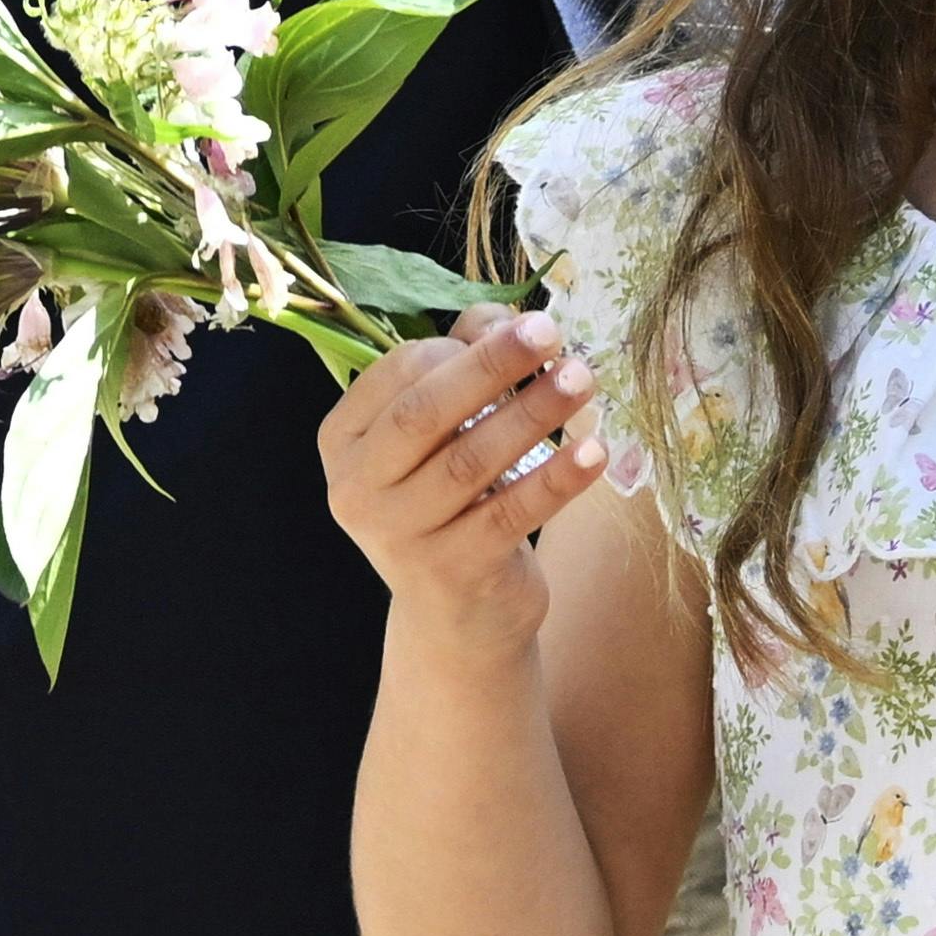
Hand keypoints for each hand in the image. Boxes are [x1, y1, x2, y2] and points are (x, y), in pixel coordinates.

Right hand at [318, 313, 603, 657]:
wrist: (456, 618)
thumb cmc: (452, 503)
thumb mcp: (444, 436)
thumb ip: (461, 367)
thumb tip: (501, 318)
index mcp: (342, 442)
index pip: (398, 375)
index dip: (461, 345)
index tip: (525, 327)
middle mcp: (355, 489)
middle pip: (426, 413)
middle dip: (493, 367)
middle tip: (552, 334)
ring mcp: (398, 536)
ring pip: (471, 461)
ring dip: (532, 414)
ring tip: (582, 380)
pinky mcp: (451, 572)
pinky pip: (509, 514)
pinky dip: (554, 480)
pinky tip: (593, 451)